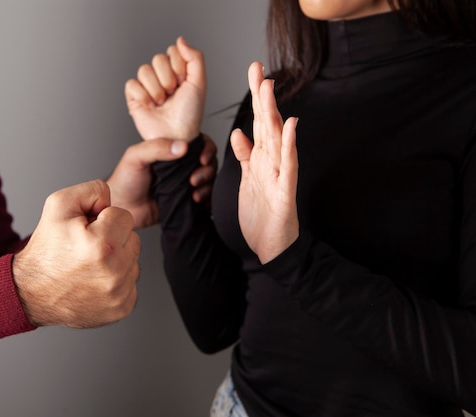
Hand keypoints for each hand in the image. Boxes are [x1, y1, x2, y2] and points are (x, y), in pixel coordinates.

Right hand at [12, 180, 139, 327]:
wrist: (30, 293)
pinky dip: (116, 281)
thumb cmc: (46, 250)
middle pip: (132, 239)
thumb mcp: (58, 204)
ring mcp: (119, 294)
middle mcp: (115, 272)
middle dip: (113, 238)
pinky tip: (94, 281)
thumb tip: (113, 200)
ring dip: (116, 260)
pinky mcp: (121, 309)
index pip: (125, 216)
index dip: (104, 219)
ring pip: (133, 261)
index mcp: (102, 245)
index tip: (86, 231)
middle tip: (87, 248)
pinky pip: (131, 284)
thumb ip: (92, 190)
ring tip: (90, 265)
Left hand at [107, 135, 217, 228]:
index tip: (202, 158)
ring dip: (207, 187)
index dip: (206, 149)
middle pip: (208, 162)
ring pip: (209, 181)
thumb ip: (156, 147)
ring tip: (194, 195)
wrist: (121, 209)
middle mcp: (180, 166)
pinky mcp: (186, 201)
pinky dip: (207, 201)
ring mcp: (184, 184)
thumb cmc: (124, 181)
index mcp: (171, 151)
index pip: (198, 143)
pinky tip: (198, 203)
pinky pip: (205, 199)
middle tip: (194, 180)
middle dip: (208, 171)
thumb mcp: (135, 157)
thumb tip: (182, 146)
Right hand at [125, 36, 205, 141]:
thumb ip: (195, 58)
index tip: (184, 83)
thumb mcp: (199, 83)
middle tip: (173, 94)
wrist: (177, 136)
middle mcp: (162, 77)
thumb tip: (180, 40)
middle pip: (158, 59)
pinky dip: (143, 95)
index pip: (173, 51)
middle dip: (168, 78)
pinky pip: (131, 84)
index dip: (179, 66)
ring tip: (162, 102)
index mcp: (177, 71)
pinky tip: (150, 105)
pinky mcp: (134, 97)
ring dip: (156, 89)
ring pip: (144, 70)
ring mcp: (147, 86)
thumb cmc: (189, 115)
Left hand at [231, 62, 298, 263]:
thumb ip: (245, 156)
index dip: (255, 99)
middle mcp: (272, 162)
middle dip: (261, 96)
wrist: (272, 246)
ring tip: (269, 87)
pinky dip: (289, 145)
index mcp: (260, 159)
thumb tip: (238, 133)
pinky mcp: (285, 191)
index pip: (257, 123)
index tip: (253, 73)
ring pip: (276, 138)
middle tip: (258, 68)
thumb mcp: (247, 181)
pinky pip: (287, 165)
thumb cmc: (261, 214)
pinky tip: (290, 125)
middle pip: (266, 123)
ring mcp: (280, 174)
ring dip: (272, 112)